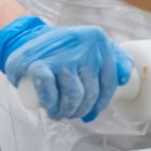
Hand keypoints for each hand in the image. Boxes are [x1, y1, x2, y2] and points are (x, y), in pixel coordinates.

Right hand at [0, 16, 134, 122]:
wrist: (25, 37)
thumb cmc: (63, 48)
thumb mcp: (92, 45)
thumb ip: (116, 57)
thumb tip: (125, 79)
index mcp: (99, 40)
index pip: (108, 83)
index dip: (100, 104)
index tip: (90, 113)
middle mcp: (83, 45)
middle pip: (91, 93)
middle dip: (80, 110)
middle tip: (70, 113)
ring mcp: (61, 54)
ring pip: (73, 96)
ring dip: (66, 112)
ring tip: (59, 113)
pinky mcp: (37, 63)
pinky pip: (49, 91)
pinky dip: (50, 104)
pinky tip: (49, 108)